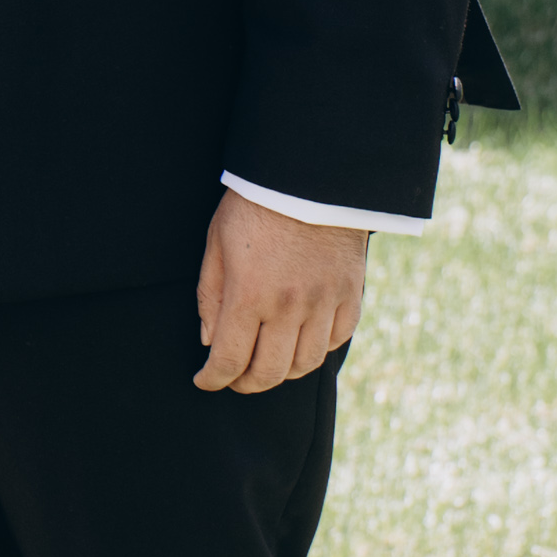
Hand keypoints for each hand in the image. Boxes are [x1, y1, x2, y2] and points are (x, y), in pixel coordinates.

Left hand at [194, 194, 366, 395]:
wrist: (310, 173)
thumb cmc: (255, 204)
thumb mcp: (217, 243)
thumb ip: (211, 296)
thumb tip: (210, 341)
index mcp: (249, 295)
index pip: (229, 360)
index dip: (213, 379)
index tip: (205, 380)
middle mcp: (288, 306)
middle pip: (268, 373)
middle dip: (245, 383)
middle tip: (235, 378)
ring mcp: (324, 302)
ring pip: (305, 364)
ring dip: (282, 372)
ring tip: (268, 362)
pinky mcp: (350, 293)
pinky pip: (337, 340)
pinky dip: (317, 349)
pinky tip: (301, 341)